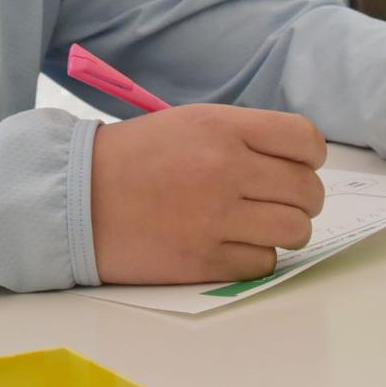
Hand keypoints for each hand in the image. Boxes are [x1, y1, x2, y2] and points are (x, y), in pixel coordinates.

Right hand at [90, 104, 326, 283]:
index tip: (298, 166)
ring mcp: (215, 218)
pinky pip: (263, 263)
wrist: (75, 199)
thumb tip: (297, 165)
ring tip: (258, 226)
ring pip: (295, 230)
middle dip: (303, 199)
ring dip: (284, 230)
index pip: (305, 140)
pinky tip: (231, 245)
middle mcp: (225, 169)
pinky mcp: (204, 260)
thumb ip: (242, 137)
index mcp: (222, 128)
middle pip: (307, 190)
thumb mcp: (189, 123)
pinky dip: (255, 257)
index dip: (310, 157)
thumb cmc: (134, 158)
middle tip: (280, 202)